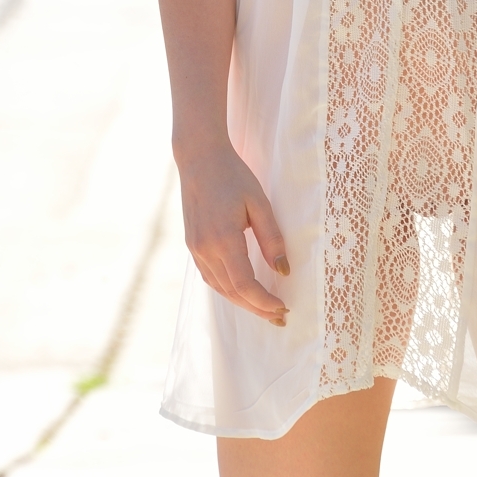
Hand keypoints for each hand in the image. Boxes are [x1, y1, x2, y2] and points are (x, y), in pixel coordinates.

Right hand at [177, 143, 289, 323]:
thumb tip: (283, 271)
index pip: (244, 284)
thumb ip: (272, 238)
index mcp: (222, 239)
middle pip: (232, 292)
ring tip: (265, 309)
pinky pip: (210, 277)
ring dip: (242, 302)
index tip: (284, 308)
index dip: (264, 301)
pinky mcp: (192, 246)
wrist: (199, 158)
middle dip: (257, 308)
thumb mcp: (259, 203)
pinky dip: (228, 289)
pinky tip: (243, 290)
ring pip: (219, 288)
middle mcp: (205, 250)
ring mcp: (195, 249)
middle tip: (281, 318)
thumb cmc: (233, 176)